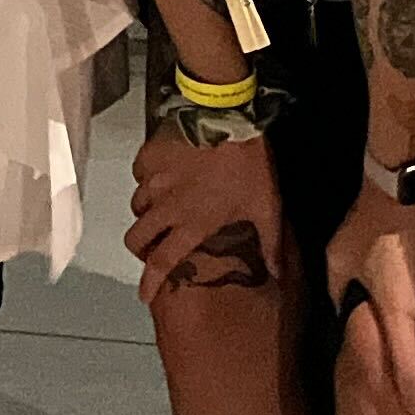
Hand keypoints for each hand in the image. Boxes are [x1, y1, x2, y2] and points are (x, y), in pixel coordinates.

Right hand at [127, 127, 285, 303]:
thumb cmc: (248, 166)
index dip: (150, 283)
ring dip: (145, 214)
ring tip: (159, 211)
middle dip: (140, 248)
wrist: (226, 117)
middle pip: (137, 237)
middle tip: (151, 247)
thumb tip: (278, 273)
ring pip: (136, 206)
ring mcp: (154, 180)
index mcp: (192, 224)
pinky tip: (160, 178)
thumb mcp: (267, 207)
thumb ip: (271, 243)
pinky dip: (145, 181)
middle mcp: (166, 207)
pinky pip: (138, 175)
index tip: (144, 297)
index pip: (162, 261)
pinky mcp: (150, 155)